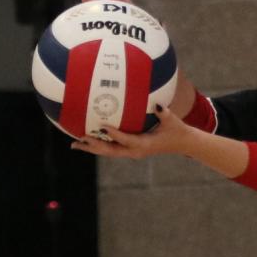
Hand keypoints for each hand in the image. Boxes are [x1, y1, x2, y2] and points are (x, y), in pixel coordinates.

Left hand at [68, 103, 193, 160]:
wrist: (182, 143)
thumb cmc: (177, 130)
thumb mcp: (173, 121)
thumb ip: (164, 113)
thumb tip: (158, 104)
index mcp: (144, 145)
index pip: (126, 140)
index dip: (114, 134)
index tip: (102, 126)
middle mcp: (135, 151)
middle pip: (110, 151)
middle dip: (94, 146)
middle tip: (79, 140)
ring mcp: (131, 152)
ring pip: (108, 152)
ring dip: (91, 148)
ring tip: (75, 145)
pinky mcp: (130, 150)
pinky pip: (111, 148)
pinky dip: (98, 145)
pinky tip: (87, 140)